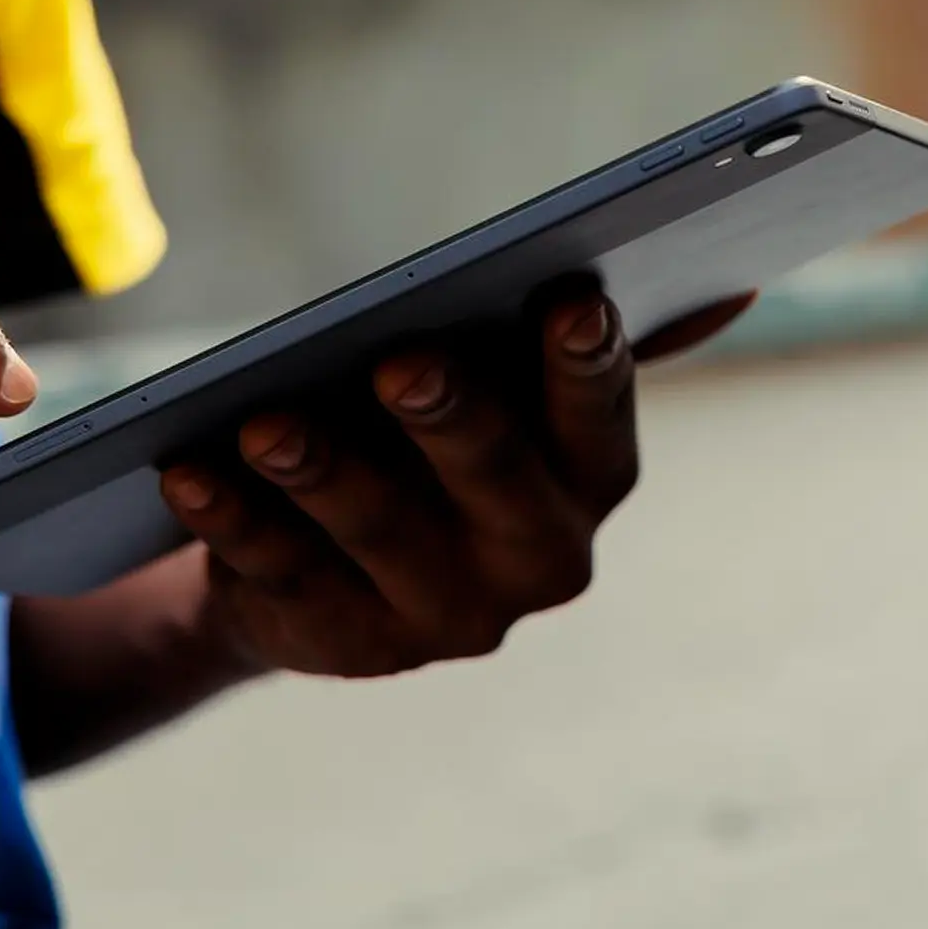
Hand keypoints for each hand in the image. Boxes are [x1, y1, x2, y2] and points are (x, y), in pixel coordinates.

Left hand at [155, 289, 750, 680]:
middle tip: (405, 361)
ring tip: (266, 419)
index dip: (586, 365)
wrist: (327, 567)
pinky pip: (279, 575)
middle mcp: (533, 559)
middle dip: (452, 419)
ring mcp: (437, 615)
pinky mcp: (336, 641)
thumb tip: (737, 286)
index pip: (598, 420)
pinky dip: (232, 520)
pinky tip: (190, 470)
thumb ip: (602, 340)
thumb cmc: (439, 437)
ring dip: (323, 473)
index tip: (569, 298)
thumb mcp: (521, 388)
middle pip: (492, 481)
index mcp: (590, 479)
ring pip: (378, 534)